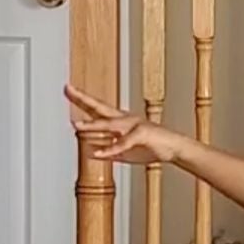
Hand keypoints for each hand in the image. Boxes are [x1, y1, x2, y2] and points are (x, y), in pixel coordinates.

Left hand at [65, 84, 188, 164]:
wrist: (175, 149)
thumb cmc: (154, 147)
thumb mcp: (127, 152)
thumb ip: (110, 151)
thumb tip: (92, 154)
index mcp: (121, 121)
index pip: (98, 108)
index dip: (82, 99)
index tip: (68, 90)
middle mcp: (125, 120)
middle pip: (100, 107)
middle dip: (83, 99)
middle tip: (68, 89)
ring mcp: (134, 126)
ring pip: (109, 125)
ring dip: (92, 126)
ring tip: (77, 127)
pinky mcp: (142, 135)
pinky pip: (122, 144)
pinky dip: (110, 149)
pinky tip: (98, 154)